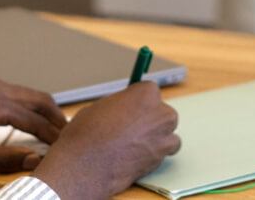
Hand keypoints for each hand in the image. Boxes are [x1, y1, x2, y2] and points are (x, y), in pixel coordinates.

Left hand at [0, 76, 65, 171]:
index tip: (67, 149)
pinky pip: (16, 93)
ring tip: (57, 132)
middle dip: (57, 119)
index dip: (53, 137)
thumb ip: (1, 158)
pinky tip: (33, 122)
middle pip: (39, 100)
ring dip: (45, 112)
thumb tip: (33, 160)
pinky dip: (31, 106)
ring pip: (29, 94)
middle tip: (70, 139)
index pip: (34, 121)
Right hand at [32, 82, 180, 199]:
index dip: (139, 102)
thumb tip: (124, 111)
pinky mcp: (161, 159)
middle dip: (151, 120)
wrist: (86, 164)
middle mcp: (160, 113)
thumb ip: (120, 106)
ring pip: (168, 135)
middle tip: (132, 128)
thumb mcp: (101, 106)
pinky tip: (136, 156)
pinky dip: (153, 155)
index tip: (132, 108)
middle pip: (163, 113)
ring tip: (133, 144)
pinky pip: (163, 154)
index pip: (150, 91)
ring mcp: (164, 137)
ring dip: (155, 138)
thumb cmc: (88, 134)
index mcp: (145, 94)